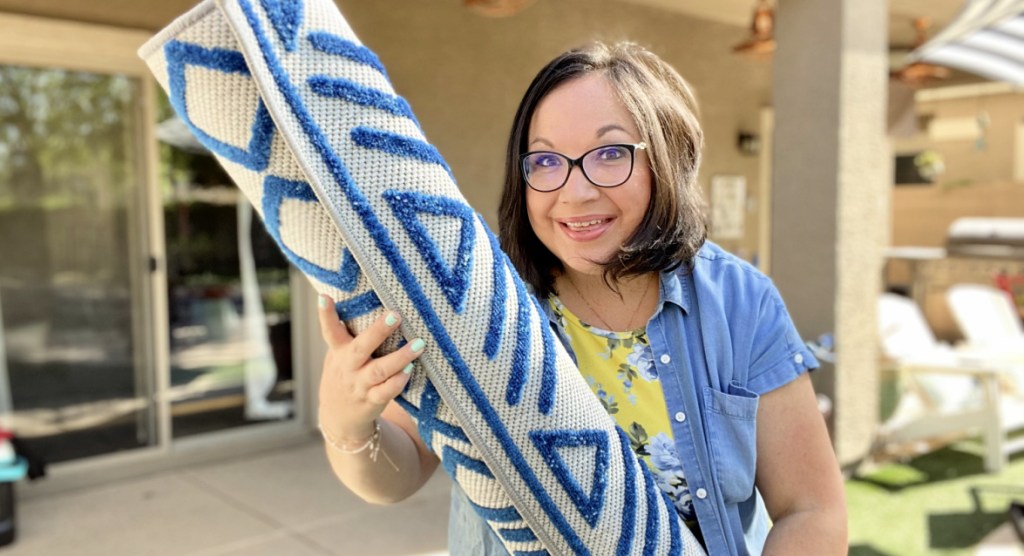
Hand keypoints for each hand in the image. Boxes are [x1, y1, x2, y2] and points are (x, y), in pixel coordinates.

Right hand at [317, 295, 424, 443]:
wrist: (339, 417)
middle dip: (378, 331)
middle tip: (395, 315)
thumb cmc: (345, 374)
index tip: (325, 298)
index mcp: (339, 352)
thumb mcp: (339, 355)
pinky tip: (410, 369)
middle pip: (361, 348)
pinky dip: (398, 381)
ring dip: (400, 357)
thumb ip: (348, 335)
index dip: (326, 316)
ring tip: (418, 344)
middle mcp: (348, 367)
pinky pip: (386, 391)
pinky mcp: (372, 400)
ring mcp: (360, 384)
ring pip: (379, 370)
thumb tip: (369, 300)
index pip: (330, 332)